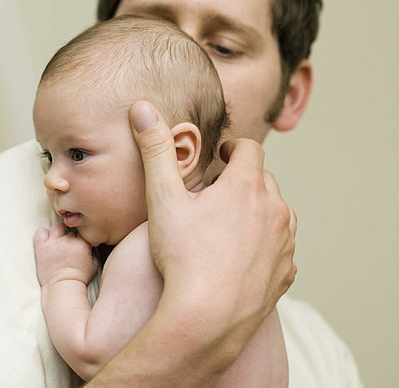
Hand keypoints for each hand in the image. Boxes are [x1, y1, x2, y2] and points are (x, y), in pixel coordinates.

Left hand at [33, 223, 97, 286]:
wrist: (62, 287)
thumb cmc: (79, 278)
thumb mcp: (94, 264)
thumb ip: (94, 251)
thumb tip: (92, 243)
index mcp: (82, 243)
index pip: (82, 231)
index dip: (79, 239)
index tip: (77, 246)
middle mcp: (68, 240)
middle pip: (69, 230)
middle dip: (69, 238)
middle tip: (67, 248)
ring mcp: (54, 243)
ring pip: (57, 227)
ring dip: (57, 233)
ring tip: (57, 243)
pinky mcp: (42, 247)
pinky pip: (40, 232)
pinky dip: (42, 235)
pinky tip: (46, 243)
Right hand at [86, 101, 296, 384]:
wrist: (207, 319)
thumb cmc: (183, 257)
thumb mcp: (163, 198)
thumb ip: (155, 149)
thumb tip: (142, 107)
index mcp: (247, 186)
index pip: (249, 150)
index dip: (234, 148)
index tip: (221, 155)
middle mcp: (274, 210)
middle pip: (264, 181)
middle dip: (242, 180)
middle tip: (217, 193)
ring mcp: (284, 243)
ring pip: (276, 213)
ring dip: (257, 211)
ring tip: (228, 224)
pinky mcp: (285, 272)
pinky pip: (280, 247)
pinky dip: (265, 243)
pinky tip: (240, 255)